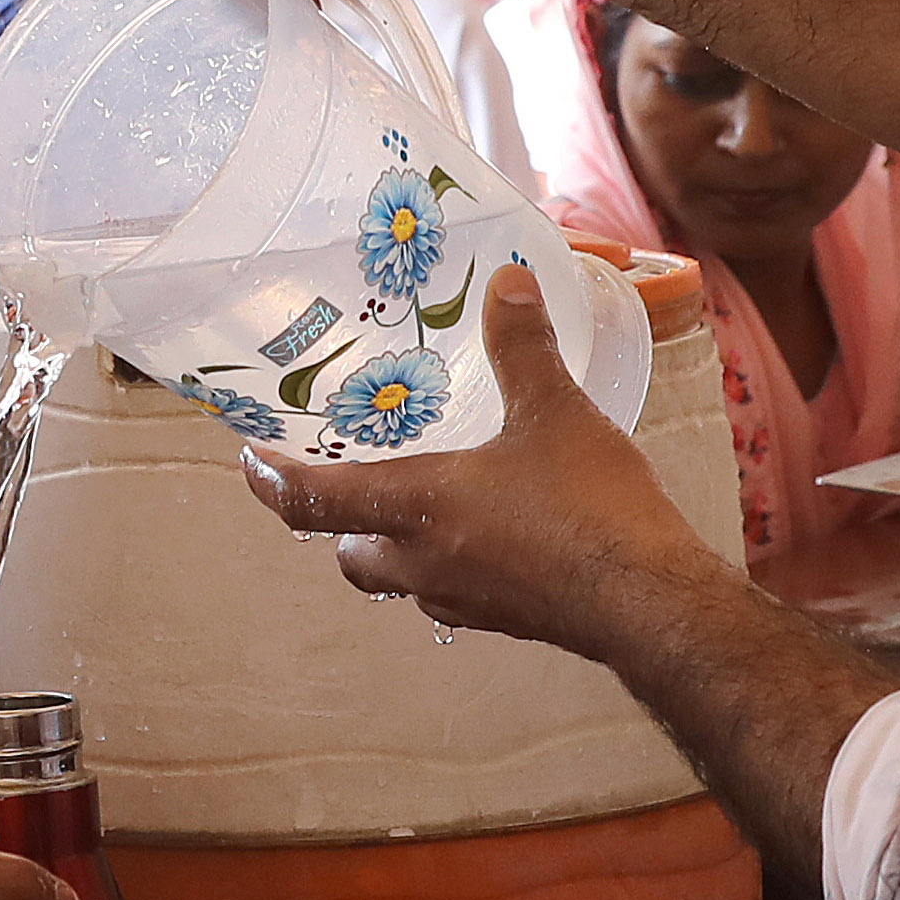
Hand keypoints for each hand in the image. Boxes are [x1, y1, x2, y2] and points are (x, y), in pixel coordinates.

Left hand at [242, 261, 734, 656]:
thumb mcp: (554, 412)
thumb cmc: (590, 509)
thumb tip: (506, 281)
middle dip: (336, 521)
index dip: (271, 481)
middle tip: (342, 477)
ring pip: (399, 577)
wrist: (650, 603)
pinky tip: (490, 532)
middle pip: (349, 552)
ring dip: (393, 544)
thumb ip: (522, 347)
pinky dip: (450, 562)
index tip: (250, 460)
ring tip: (417, 500)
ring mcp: (464, 598)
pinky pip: (453, 590)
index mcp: (416, 509)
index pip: (312, 501)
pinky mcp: (506, 617)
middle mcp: (424, 563)